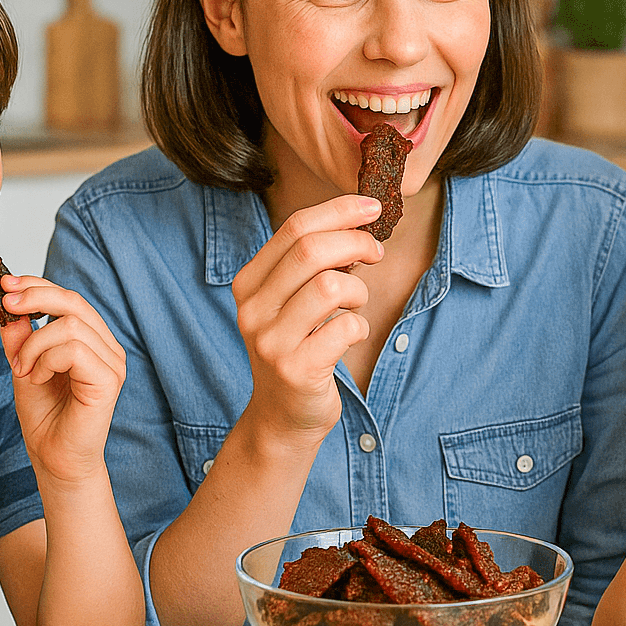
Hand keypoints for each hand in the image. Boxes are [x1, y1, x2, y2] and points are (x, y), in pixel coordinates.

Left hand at [0, 276, 127, 487]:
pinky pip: (74, 350)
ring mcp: (112, 363)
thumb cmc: (45, 418)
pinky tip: (36, 378)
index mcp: (92, 340)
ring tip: (23, 369)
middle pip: (74, 301)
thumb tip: (9, 309)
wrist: (54, 459)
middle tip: (6, 306)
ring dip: (34, 344)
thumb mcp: (23, 368)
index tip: (6, 285)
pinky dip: (46, 360)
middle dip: (35, 298)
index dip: (38, 286)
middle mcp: (107, 347)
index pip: (69, 299)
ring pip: (69, 325)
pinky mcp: (108, 380)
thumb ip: (20, 340)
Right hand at [230, 195, 383, 445]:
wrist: (282, 417)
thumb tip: (358, 221)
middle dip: (356, 243)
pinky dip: (359, 326)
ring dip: (357, 291)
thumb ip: (312, 264)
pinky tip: (350, 336)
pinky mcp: (295, 370)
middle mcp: (252, 309)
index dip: (339, 210)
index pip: (294, 227)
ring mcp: (271, 341)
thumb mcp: (292, 302)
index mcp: (249, 283)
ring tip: (354, 305)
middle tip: (376, 253)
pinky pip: (345, 328)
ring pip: (330, 286)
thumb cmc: (298, 348)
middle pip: (311, 250)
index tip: (372, 208)